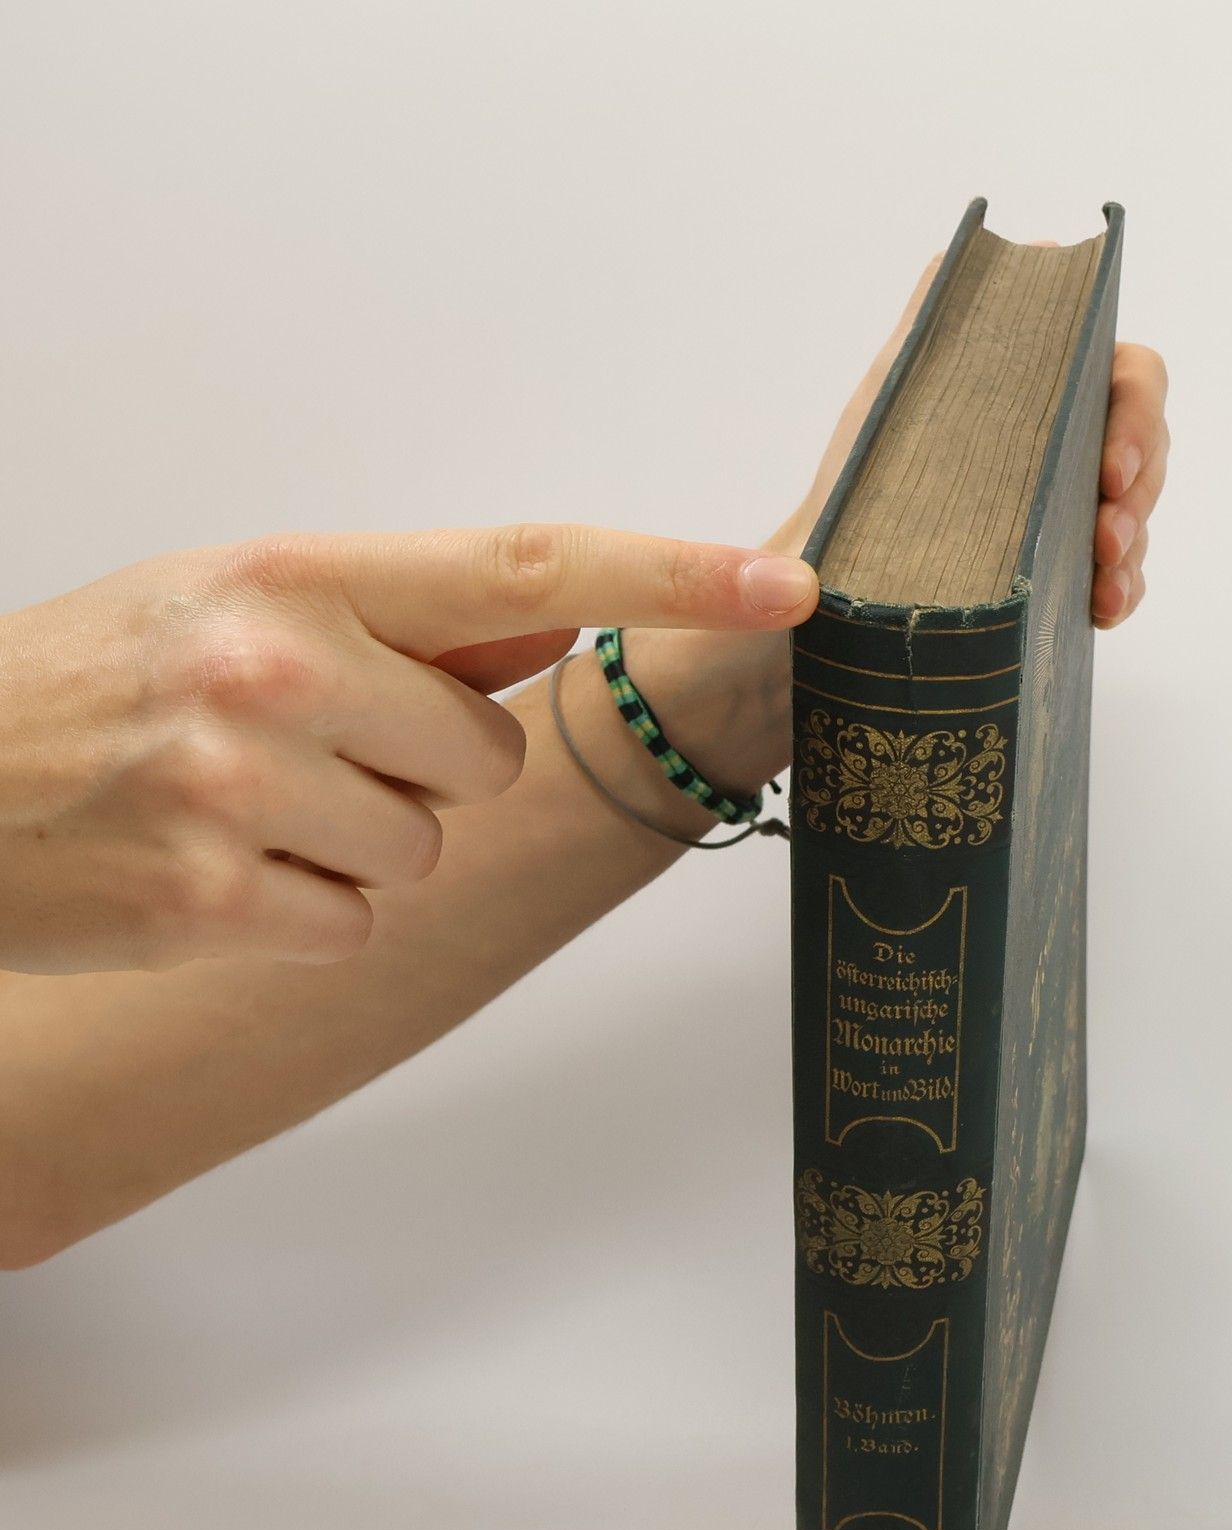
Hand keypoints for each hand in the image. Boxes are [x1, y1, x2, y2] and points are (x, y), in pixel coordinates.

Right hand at [0, 527, 817, 972]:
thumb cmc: (97, 686)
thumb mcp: (233, 600)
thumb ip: (403, 615)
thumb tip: (557, 613)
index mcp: (293, 572)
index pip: (525, 563)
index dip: (669, 572)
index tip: (787, 582)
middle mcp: (274, 664)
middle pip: (484, 754)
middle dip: (417, 767)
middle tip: (291, 754)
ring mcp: (240, 786)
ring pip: (429, 844)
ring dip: (356, 843)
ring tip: (239, 808)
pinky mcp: (213, 901)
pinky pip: (361, 918)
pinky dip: (306, 912)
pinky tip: (214, 873)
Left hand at [788, 252, 1169, 627]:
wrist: (835, 588)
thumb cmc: (861, 486)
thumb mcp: (889, 397)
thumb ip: (926, 327)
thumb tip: (951, 259)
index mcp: (1045, 390)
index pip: (1127, 374)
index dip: (1137, 414)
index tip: (1110, 466)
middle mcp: (1068, 442)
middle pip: (1147, 448)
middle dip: (1139, 494)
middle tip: (1106, 538)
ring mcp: (1072, 510)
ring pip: (1138, 516)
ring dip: (1131, 548)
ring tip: (1103, 587)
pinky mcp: (1067, 575)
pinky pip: (1121, 580)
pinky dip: (1120, 593)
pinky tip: (1103, 609)